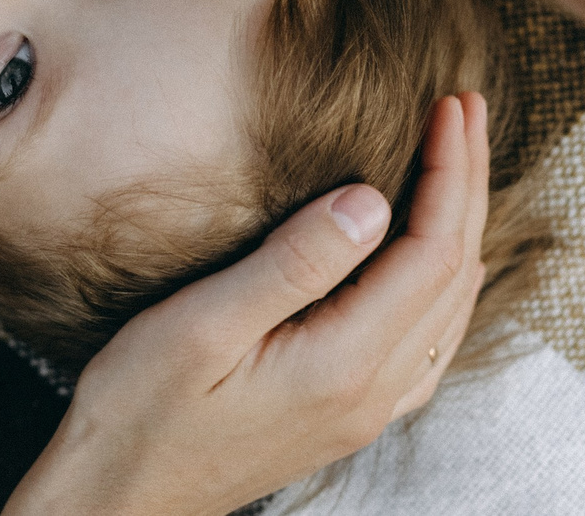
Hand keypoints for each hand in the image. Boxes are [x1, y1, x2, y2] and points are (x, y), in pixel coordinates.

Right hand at [5, 94, 490, 515]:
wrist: (120, 498)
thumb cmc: (141, 413)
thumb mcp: (202, 325)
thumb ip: (293, 263)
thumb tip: (370, 203)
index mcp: (342, 364)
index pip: (430, 253)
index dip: (448, 173)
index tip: (448, 108)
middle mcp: (370, 393)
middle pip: (452, 274)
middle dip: (464, 184)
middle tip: (464, 111)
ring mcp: (366, 410)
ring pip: (448, 308)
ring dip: (460, 227)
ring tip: (455, 161)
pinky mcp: (349, 415)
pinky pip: (427, 342)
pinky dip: (443, 280)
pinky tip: (430, 256)